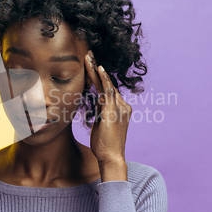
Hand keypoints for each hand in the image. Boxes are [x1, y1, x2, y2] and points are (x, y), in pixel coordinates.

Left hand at [85, 50, 130, 180]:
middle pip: (108, 83)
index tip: (91, 65)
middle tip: (89, 54)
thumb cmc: (104, 145)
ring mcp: (119, 108)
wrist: (111, 157)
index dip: (99, 77)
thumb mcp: (102, 124)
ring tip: (88, 57)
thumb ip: (101, 111)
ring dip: (97, 70)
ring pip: (107, 84)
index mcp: (121, 109)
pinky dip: (104, 79)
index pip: (108, 89)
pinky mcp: (113, 111)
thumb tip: (97, 102)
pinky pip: (108, 91)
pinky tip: (98, 68)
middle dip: (97, 69)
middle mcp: (123, 106)